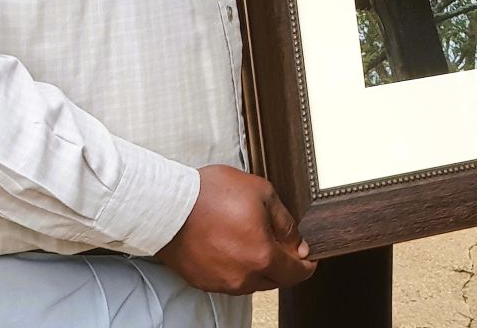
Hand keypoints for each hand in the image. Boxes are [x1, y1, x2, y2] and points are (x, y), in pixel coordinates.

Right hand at [156, 165, 315, 294]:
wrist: (168, 206)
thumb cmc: (211, 195)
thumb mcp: (262, 193)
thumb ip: (285, 222)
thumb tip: (298, 244)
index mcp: (262, 256)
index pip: (295, 274)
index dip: (306, 266)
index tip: (308, 258)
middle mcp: (243, 277)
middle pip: (275, 280)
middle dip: (283, 264)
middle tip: (279, 242)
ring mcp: (221, 283)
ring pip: (252, 282)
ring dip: (258, 266)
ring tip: (251, 238)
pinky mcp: (203, 282)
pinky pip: (230, 280)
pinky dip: (236, 267)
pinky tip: (231, 246)